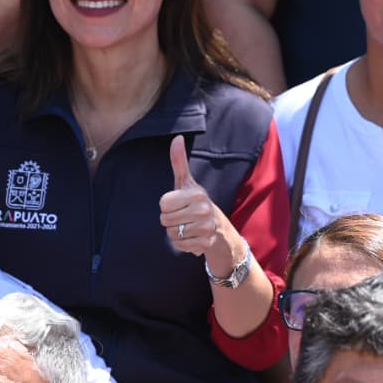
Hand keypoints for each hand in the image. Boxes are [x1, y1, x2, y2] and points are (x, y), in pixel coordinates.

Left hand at [159, 136, 240, 270]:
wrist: (219, 229)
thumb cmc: (196, 203)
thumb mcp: (187, 182)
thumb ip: (179, 161)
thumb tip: (177, 138)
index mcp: (198, 193)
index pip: (163, 203)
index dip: (167, 206)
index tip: (179, 204)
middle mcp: (204, 209)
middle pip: (165, 219)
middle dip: (170, 220)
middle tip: (183, 217)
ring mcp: (206, 227)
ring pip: (172, 233)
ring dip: (176, 232)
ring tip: (188, 226)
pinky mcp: (206, 244)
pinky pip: (179, 245)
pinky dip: (182, 244)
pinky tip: (192, 237)